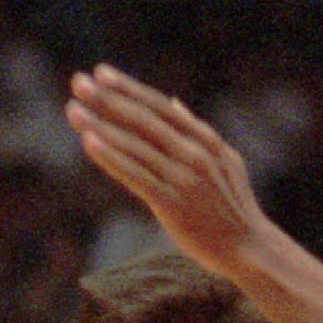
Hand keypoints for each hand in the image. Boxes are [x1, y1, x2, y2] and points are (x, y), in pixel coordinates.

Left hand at [65, 65, 267, 275]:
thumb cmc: (234, 207)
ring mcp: (183, 179)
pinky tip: (89, 143)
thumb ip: (197, 131)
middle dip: (107, 100)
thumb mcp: (226, 161)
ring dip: (100, 126)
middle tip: (78, 82)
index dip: (129, 88)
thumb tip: (174, 104)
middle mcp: (194, 154)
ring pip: (134, 146)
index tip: (101, 73)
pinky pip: (135, 176)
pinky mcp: (173, 205)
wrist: (249, 249)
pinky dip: (112, 158)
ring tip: (73, 110)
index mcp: (205, 140)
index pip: (160, 106)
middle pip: (143, 120)